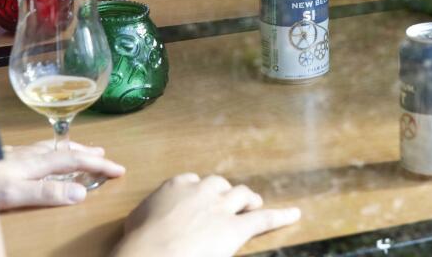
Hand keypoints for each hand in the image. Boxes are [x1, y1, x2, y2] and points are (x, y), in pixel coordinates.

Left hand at [0, 141, 125, 209]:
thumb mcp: (15, 194)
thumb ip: (47, 193)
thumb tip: (81, 193)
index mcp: (36, 162)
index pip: (75, 161)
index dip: (98, 165)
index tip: (119, 169)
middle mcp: (28, 155)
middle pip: (64, 150)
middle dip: (87, 153)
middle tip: (104, 155)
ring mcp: (14, 154)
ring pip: (49, 148)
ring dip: (69, 149)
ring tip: (79, 150)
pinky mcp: (1, 157)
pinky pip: (34, 151)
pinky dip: (48, 150)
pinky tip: (37, 155)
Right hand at [115, 174, 300, 256]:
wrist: (152, 256)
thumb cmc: (137, 244)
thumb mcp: (137, 220)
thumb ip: (149, 213)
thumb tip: (147, 220)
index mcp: (176, 186)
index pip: (192, 182)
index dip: (199, 192)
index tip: (198, 199)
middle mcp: (201, 191)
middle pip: (219, 184)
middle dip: (224, 193)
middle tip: (227, 203)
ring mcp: (221, 208)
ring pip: (241, 194)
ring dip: (248, 199)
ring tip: (253, 204)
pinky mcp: (236, 228)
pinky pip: (263, 219)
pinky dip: (281, 216)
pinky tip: (294, 215)